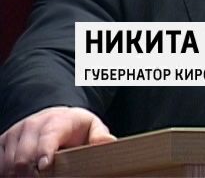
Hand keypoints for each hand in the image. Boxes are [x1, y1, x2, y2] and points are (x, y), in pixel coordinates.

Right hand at [0, 106, 115, 175]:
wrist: (55, 116)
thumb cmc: (76, 127)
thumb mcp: (92, 127)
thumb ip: (100, 135)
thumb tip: (109, 142)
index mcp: (58, 120)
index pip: (48, 136)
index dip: (44, 151)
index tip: (44, 166)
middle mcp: (33, 124)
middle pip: (25, 156)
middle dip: (31, 174)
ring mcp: (16, 132)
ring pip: (10, 163)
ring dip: (20, 176)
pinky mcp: (3, 141)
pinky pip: (0, 163)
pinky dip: (8, 173)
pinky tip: (21, 176)